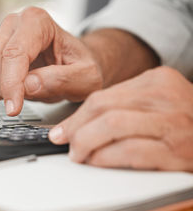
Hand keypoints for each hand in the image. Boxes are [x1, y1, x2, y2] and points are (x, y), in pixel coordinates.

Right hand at [0, 7, 103, 114]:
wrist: (71, 61)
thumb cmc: (79, 66)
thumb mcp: (86, 77)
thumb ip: (61, 80)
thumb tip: (29, 85)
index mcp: (37, 21)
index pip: (14, 53)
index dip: (11, 85)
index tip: (13, 109)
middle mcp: (13, 23)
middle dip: (3, 88)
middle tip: (22, 99)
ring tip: (15, 93)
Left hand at [49, 66, 192, 171]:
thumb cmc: (185, 121)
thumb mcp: (159, 102)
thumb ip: (126, 105)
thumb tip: (83, 122)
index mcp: (157, 81)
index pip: (103, 95)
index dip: (76, 115)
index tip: (62, 128)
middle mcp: (165, 97)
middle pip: (103, 107)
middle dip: (75, 127)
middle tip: (63, 140)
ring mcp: (173, 123)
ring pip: (112, 126)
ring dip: (86, 142)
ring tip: (78, 154)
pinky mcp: (177, 152)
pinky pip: (130, 151)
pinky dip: (106, 158)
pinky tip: (97, 161)